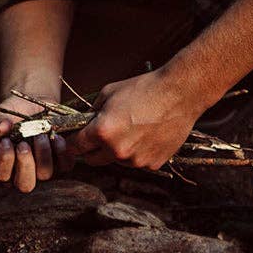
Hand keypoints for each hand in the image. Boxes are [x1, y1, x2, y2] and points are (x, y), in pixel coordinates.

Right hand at [0, 91, 70, 192]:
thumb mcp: (4, 115)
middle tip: (23, 144)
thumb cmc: (14, 113)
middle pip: (25, 185)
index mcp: (5, 167)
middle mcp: (23, 174)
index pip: (2, 176)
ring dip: (42, 154)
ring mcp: (44, 171)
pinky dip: (61, 151)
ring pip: (45, 175)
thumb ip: (1, 123)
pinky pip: (65, 166)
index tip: (6, 141)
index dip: (4, 162)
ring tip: (40, 135)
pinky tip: (56, 136)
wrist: (35, 105)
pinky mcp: (62, 164)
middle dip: (25, 165)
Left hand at [64, 69, 204, 170]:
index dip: (71, 144)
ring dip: (117, 151)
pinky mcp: (152, 164)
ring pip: (116, 161)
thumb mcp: (108, 93)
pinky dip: (138, 153)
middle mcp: (116, 150)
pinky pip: (137, 162)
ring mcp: (135, 160)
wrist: (181, 92)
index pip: (74, 147)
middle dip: (91, 150)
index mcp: (102, 132)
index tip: (72, 142)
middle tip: (100, 137)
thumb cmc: (144, 88)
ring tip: (133, 130)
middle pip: (92, 160)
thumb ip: (91, 112)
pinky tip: (147, 135)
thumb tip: (81, 122)